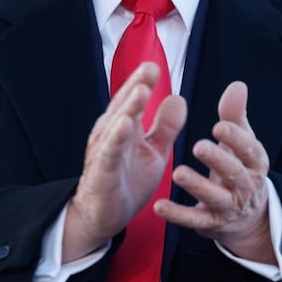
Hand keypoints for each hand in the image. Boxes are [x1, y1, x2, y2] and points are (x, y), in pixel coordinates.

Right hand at [63, 62, 186, 261]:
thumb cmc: (128, 179)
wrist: (104, 215)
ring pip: (116, 125)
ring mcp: (104, 152)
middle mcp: (111, 134)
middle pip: (123, 106)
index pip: (133, 99)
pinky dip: (117, 138)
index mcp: (125, 127)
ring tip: (141, 90)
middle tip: (149, 69)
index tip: (155, 66)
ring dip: (128, 107)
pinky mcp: (102, 173)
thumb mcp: (154, 152)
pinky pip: (109, 153)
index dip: (143, 82)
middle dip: (136, 87)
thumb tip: (178, 98)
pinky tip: (126, 125)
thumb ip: (166, 127)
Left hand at [155, 81, 275, 263]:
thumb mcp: (241, 142)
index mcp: (254, 163)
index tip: (218, 126)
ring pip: (215, 197)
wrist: (246, 216)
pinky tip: (159, 206)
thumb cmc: (239, 167)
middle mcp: (245, 186)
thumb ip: (236, 115)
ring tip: (178, 173)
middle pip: (234, 173)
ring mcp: (228, 206)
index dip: (236, 138)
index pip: (249, 150)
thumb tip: (237, 86)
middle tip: (198, 147)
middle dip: (218, 160)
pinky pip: (194, 220)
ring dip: (197, 186)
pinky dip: (177, 214)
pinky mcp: (210, 223)